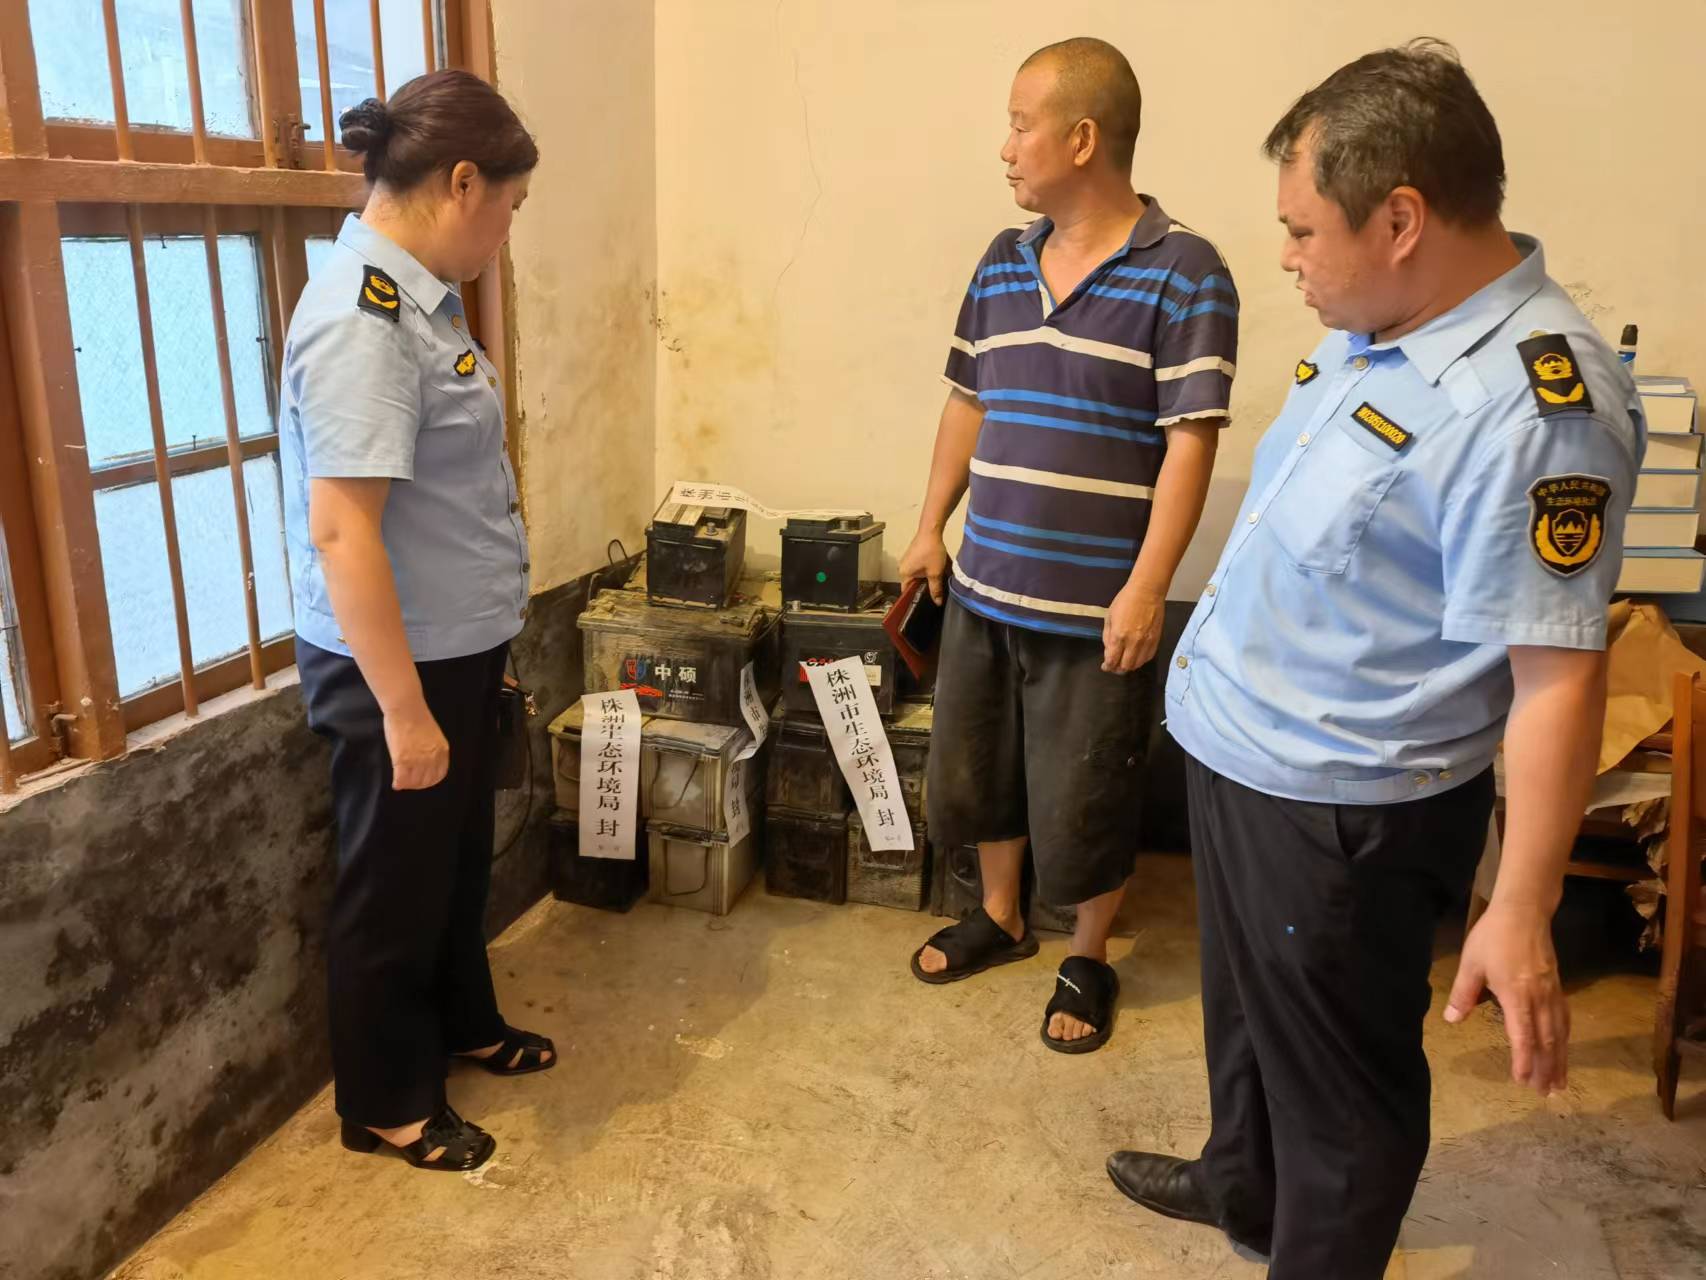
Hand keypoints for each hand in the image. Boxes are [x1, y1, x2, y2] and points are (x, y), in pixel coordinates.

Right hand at [384, 702, 449, 790]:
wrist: (406, 708)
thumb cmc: (417, 718)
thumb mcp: (433, 736)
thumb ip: (431, 750)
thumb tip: (425, 762)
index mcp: (442, 751)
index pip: (439, 775)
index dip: (430, 780)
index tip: (422, 781)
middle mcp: (432, 758)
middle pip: (426, 781)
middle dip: (418, 785)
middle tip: (410, 783)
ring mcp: (417, 760)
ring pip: (413, 782)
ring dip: (408, 784)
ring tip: (402, 782)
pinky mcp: (403, 760)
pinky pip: (401, 779)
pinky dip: (398, 783)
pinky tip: (396, 783)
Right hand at [899, 529, 949, 604]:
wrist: (932, 530)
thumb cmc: (931, 551)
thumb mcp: (935, 573)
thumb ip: (936, 589)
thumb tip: (937, 602)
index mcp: (904, 573)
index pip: (907, 592)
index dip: (916, 598)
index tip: (926, 603)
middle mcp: (903, 568)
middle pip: (913, 584)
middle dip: (924, 588)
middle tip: (936, 593)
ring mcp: (908, 561)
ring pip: (918, 576)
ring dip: (927, 578)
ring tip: (938, 582)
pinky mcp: (914, 555)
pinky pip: (919, 568)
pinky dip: (928, 571)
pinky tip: (937, 571)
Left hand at [1102, 580, 1164, 673]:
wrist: (1147, 591)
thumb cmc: (1125, 601)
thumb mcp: (1109, 617)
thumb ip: (1108, 636)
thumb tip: (1109, 650)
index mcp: (1119, 636)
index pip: (1112, 660)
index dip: (1108, 666)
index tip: (1106, 666)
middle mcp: (1133, 642)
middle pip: (1125, 666)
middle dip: (1117, 668)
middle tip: (1114, 665)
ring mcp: (1146, 642)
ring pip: (1138, 664)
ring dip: (1129, 665)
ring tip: (1125, 661)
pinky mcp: (1156, 640)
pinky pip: (1148, 657)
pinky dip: (1141, 660)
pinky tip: (1136, 656)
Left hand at [1444, 901, 1569, 1094]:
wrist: (1524, 912)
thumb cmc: (1493, 936)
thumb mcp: (1471, 963)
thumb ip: (1463, 993)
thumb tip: (1451, 1019)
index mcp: (1516, 995)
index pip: (1522, 1035)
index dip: (1523, 1060)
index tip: (1522, 1081)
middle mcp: (1539, 998)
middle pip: (1546, 1040)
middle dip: (1545, 1068)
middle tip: (1545, 1093)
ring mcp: (1552, 992)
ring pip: (1560, 1032)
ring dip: (1560, 1059)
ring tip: (1559, 1082)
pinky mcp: (1557, 986)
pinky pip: (1564, 1018)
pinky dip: (1565, 1039)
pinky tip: (1564, 1049)